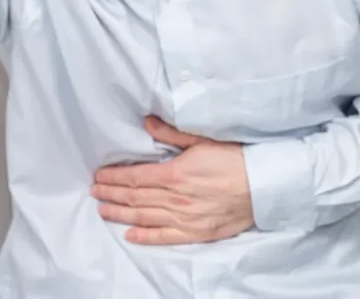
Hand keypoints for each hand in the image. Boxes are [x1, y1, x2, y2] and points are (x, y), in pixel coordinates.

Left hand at [91, 116, 254, 244]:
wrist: (265, 185)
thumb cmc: (235, 159)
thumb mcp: (202, 139)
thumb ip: (171, 134)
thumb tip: (147, 122)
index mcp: (175, 174)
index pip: (136, 177)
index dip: (115, 177)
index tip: (99, 176)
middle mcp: (176, 198)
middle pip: (136, 197)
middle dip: (112, 194)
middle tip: (94, 192)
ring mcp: (185, 218)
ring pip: (145, 217)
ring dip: (121, 214)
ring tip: (103, 210)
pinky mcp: (197, 233)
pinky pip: (165, 237)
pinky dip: (146, 236)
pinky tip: (130, 234)